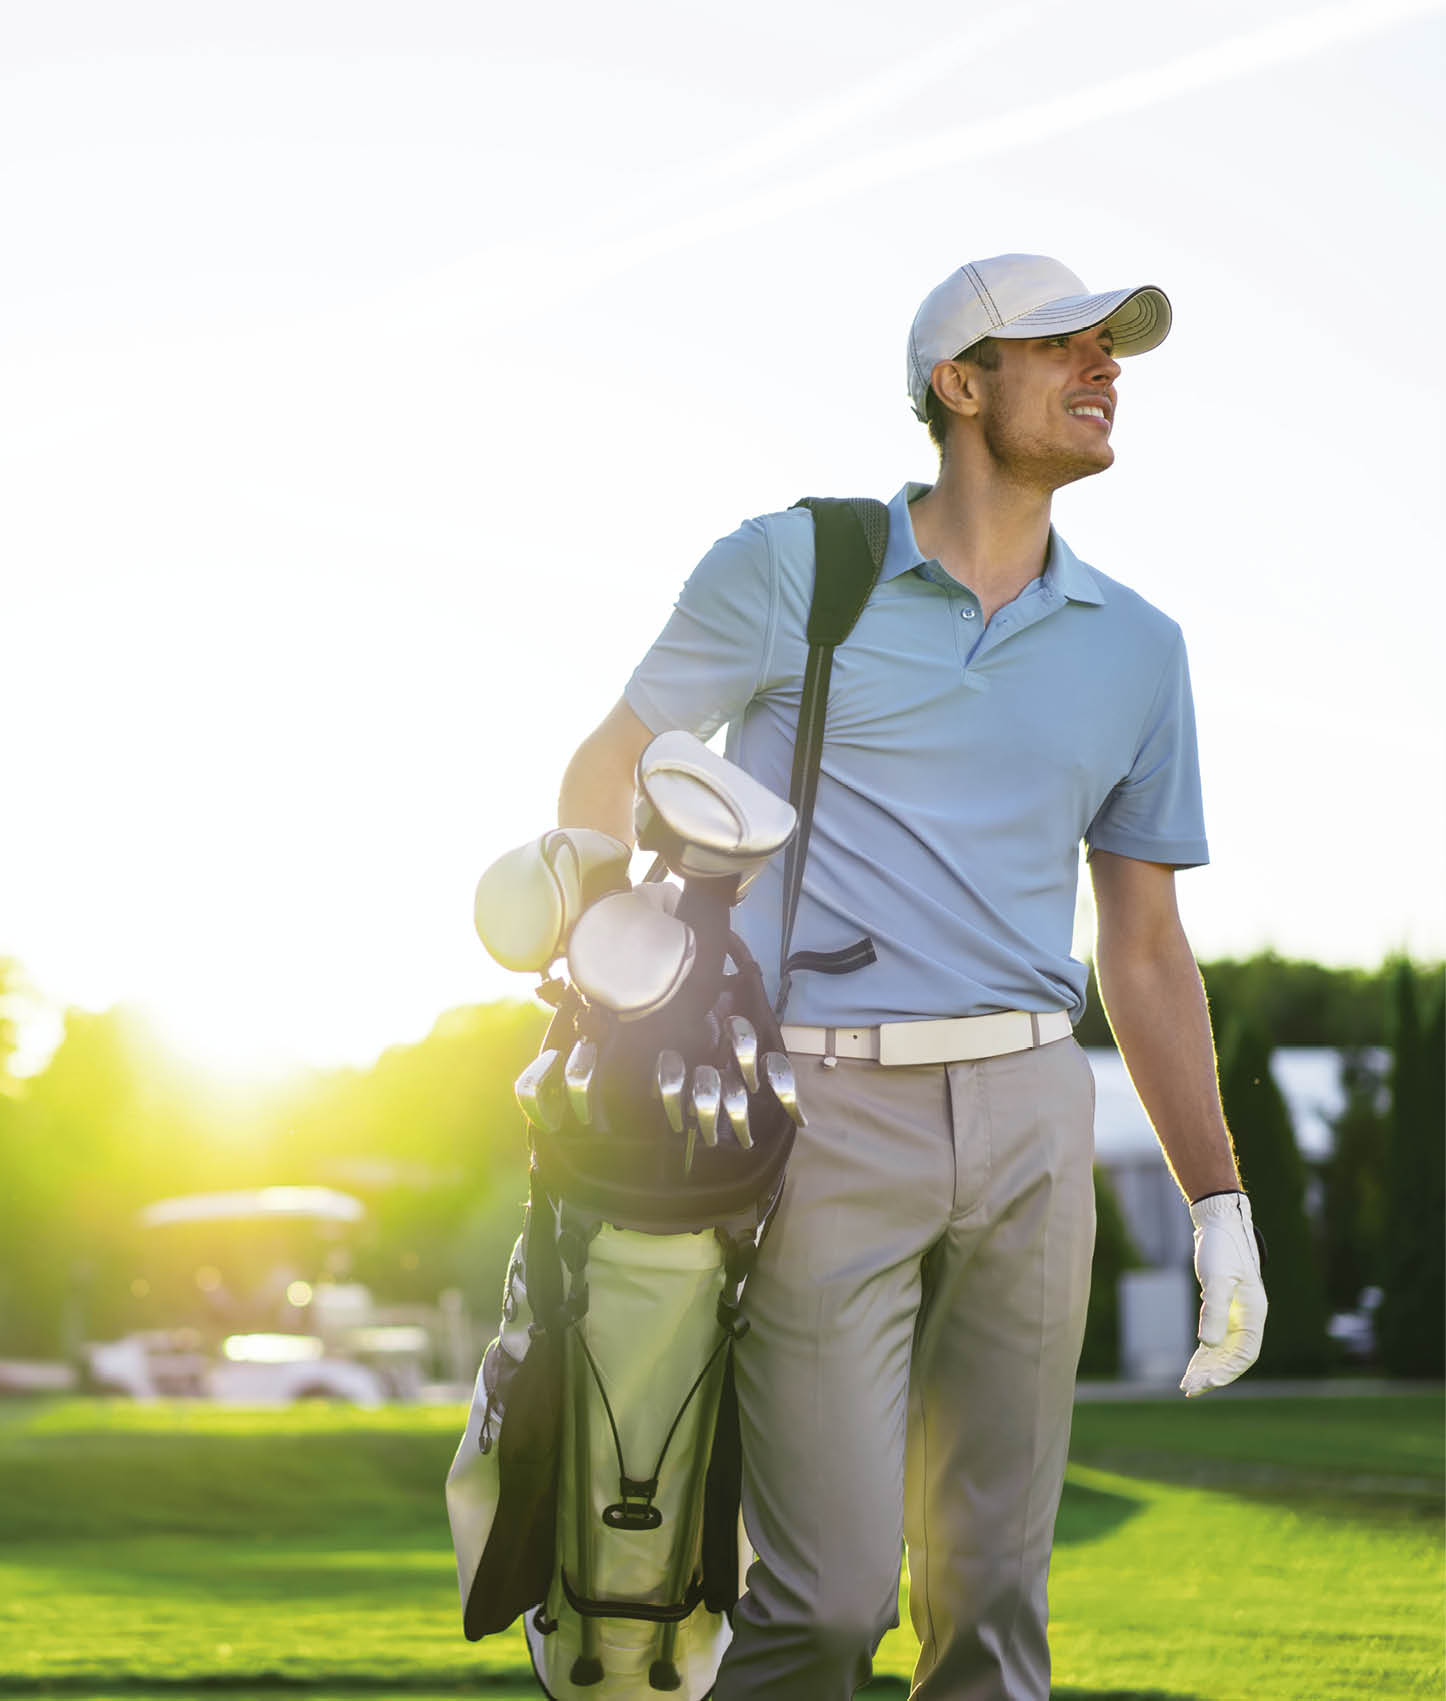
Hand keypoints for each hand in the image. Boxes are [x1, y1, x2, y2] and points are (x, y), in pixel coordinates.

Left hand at [1180, 1191, 1266, 1397]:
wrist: (1219, 1224)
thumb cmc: (1222, 1248)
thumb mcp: (1217, 1279)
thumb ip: (1215, 1311)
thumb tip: (1209, 1345)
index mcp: (1254, 1313)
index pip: (1245, 1353)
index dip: (1227, 1370)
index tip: (1206, 1382)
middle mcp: (1248, 1318)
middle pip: (1233, 1357)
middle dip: (1213, 1374)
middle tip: (1190, 1388)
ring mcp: (1235, 1315)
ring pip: (1223, 1351)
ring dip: (1207, 1368)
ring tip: (1187, 1386)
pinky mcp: (1221, 1309)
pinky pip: (1215, 1339)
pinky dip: (1204, 1354)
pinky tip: (1193, 1366)